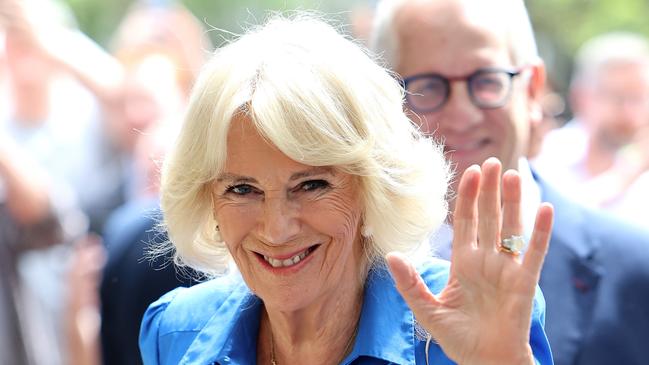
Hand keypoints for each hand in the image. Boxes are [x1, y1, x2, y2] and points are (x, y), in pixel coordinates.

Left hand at [387, 158, 552, 364]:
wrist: (485, 362)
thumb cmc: (459, 337)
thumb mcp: (427, 309)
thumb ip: (410, 283)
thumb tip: (392, 256)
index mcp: (464, 262)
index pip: (465, 221)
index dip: (467, 197)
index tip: (469, 172)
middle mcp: (486, 260)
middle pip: (489, 217)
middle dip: (489, 190)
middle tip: (493, 161)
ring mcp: (506, 269)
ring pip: (511, 227)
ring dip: (513, 201)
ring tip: (513, 173)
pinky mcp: (524, 282)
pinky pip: (533, 252)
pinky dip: (540, 231)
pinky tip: (545, 207)